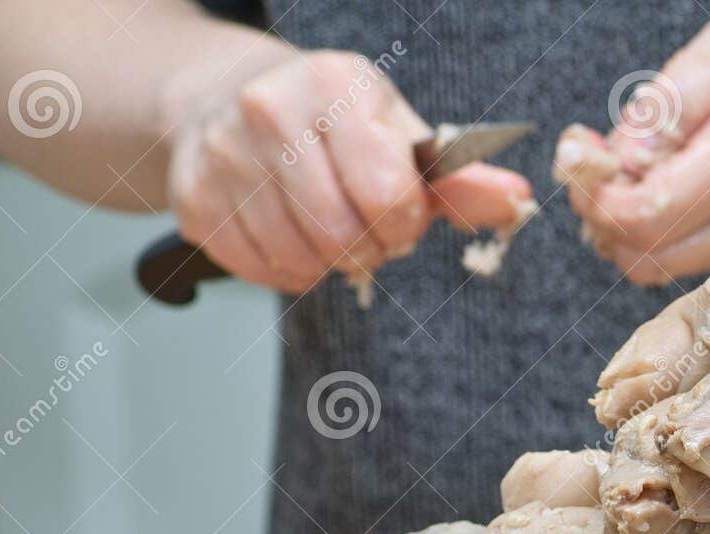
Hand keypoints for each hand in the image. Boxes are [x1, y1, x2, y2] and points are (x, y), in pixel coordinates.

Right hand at [166, 50, 532, 292]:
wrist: (232, 100)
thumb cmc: (336, 126)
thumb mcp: (400, 136)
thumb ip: (460, 180)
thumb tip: (516, 200)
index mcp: (335, 86)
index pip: (389, 197)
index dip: (404, 225)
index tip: (399, 214)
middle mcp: (269, 110)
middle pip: (343, 236)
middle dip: (367, 247)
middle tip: (362, 226)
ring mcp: (222, 154)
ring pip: (301, 260)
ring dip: (328, 263)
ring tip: (326, 228)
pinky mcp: (193, 198)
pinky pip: (262, 271)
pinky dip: (287, 270)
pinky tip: (289, 235)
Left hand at [567, 0, 709, 284]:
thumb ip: (677, 95)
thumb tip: (623, 149)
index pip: (650, 211)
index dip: (597, 196)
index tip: (586, 160)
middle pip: (650, 254)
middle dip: (601, 219)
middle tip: (595, 172)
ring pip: (669, 270)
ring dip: (628, 235)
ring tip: (627, 181)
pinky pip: (698, 263)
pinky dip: (663, 239)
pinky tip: (663, 194)